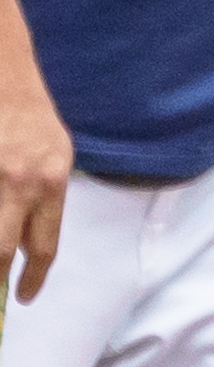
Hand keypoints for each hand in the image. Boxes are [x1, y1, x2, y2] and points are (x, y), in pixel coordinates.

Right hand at [0, 40, 72, 306]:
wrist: (3, 69)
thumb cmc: (30, 113)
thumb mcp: (56, 155)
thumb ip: (46, 199)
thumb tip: (30, 246)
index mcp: (51, 180)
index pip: (45, 246)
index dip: (32, 278)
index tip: (22, 297)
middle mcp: (21, 181)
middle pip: (2, 250)